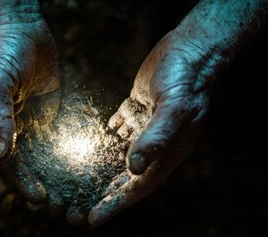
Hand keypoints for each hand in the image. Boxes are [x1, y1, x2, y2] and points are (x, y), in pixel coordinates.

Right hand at [0, 0, 59, 203]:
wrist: (20, 28)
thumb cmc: (2, 52)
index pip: (9, 161)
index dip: (23, 180)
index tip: (40, 197)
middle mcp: (14, 127)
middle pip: (29, 163)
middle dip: (44, 183)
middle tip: (63, 202)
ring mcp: (33, 119)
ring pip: (45, 153)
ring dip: (58, 172)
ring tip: (76, 190)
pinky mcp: (49, 110)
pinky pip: (59, 135)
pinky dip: (68, 150)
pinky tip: (83, 162)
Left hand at [89, 29, 214, 225]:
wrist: (191, 49)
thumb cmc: (188, 79)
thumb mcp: (174, 107)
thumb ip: (156, 136)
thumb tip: (133, 167)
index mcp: (168, 151)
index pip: (138, 186)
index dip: (116, 204)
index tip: (93, 220)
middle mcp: (155, 144)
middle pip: (125, 176)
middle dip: (102, 193)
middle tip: (75, 209)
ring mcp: (144, 127)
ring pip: (118, 156)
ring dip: (98, 170)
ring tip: (76, 184)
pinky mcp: (135, 110)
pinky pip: (115, 132)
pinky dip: (101, 141)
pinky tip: (85, 147)